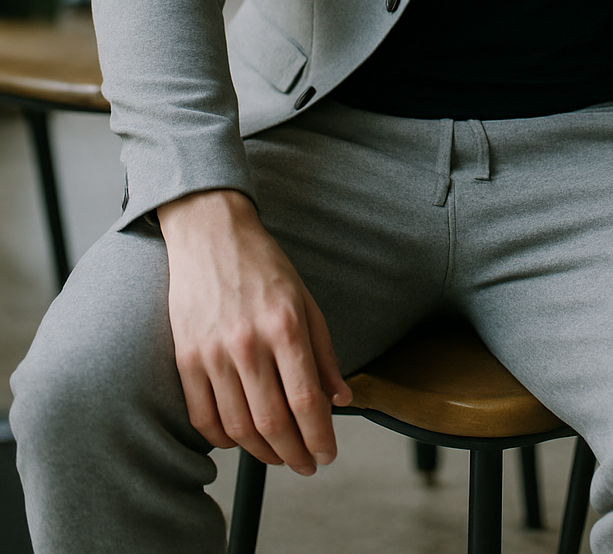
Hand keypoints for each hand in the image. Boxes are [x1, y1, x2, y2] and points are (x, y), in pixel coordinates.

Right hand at [158, 189, 351, 472]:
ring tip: (279, 456)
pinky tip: (241, 439)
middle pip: (273, 423)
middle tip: (306, 465)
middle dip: (295, 455)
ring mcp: (212, 353)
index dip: (320, 437)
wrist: (210, 233)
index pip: (306, 401)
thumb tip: (341, 398)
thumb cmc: (263, 265)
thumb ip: (324, 353)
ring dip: (262, 453)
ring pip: (238, 428)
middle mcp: (248, 343)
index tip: (327, 454)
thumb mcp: (306, 300)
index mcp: (285, 326)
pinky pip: (203, 417)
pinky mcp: (185, 358)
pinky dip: (223, 439)